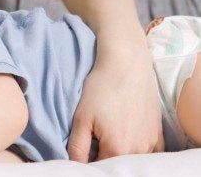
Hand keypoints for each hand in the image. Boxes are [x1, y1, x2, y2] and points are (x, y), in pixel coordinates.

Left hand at [67, 44, 163, 161]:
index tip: (84, 148)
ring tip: (109, 133)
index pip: (99, 167)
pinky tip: (127, 136)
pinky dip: (137, 150)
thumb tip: (75, 165)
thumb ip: (77, 147)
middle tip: (94, 138)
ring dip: (120, 153)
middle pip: (116, 163)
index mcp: (117, 148)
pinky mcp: (158, 134)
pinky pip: (149, 153)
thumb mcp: (81, 118)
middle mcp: (138, 149)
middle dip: (103, 157)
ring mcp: (151, 142)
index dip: (87, 161)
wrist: (126, 65)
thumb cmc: (101, 89)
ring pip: (132, 158)